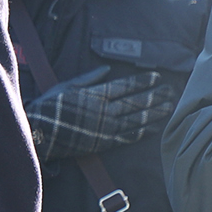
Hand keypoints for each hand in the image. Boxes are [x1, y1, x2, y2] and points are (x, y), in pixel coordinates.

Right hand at [24, 67, 174, 161]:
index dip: (143, 81)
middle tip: (171, 91)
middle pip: (136, 102)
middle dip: (155, 96)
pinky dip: (143, 131)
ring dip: (155, 113)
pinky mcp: (105, 142)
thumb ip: (88, 79)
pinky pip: (129, 136)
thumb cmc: (49, 107)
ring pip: (137, 119)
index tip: (157, 77)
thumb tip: (107, 69)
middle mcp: (105, 110)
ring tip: (169, 107)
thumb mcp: (66, 86)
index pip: (126, 86)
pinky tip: (155, 127)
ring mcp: (107, 127)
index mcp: (96, 95)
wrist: (40, 133)